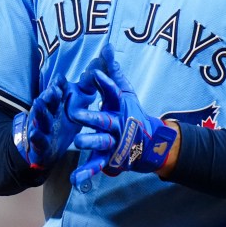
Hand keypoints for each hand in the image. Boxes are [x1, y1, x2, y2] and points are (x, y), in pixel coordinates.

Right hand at [13, 74, 96, 169]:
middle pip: (48, 102)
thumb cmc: (62, 124)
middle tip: (54, 89)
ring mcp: (42, 127)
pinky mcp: (40, 143)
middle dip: (50, 95)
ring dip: (40, 111)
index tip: (61, 79)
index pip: (57, 91)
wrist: (47, 149)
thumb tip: (94, 73)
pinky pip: (37, 139)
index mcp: (57, 103)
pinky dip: (35, 137)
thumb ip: (84, 92)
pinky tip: (35, 134)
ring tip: (39, 102)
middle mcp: (48, 112)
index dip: (59, 85)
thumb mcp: (74, 109)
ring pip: (40, 118)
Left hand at [70, 45, 176, 184]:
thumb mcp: (125, 91)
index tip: (94, 74)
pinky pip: (96, 166)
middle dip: (91, 117)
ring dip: (90, 142)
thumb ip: (113, 71)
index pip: (113, 92)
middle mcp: (118, 124)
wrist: (150, 143)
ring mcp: (114, 143)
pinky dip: (86, 173)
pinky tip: (74, 179)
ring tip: (77, 143)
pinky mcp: (110, 159)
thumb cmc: (132, 113)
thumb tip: (107, 47)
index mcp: (119, 107)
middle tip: (75, 113)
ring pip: (101, 142)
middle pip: (105, 120)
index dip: (105, 83)